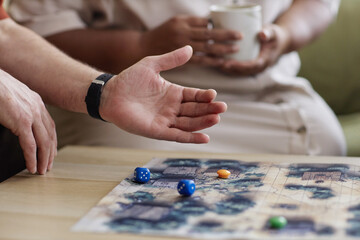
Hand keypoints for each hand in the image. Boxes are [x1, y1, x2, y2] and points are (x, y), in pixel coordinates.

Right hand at [0, 70, 56, 173]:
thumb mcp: (12, 96)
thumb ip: (18, 108)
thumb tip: (16, 121)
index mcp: (36, 101)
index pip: (49, 125)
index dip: (52, 140)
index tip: (51, 151)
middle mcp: (37, 108)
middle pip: (50, 135)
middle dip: (50, 152)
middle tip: (49, 164)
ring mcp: (31, 114)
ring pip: (44, 142)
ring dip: (44, 158)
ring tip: (42, 170)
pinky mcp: (21, 121)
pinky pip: (30, 145)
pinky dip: (32, 158)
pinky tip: (32, 167)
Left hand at [99, 46, 226, 142]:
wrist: (110, 94)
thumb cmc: (129, 79)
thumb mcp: (152, 65)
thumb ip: (171, 59)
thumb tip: (190, 48)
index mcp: (173, 93)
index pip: (194, 96)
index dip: (205, 96)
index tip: (214, 94)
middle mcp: (172, 108)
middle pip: (195, 111)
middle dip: (209, 110)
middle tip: (222, 108)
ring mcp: (166, 120)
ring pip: (189, 123)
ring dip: (203, 123)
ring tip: (216, 118)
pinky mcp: (158, 131)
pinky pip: (177, 135)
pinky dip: (191, 138)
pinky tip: (205, 137)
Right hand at [141, 16, 241, 66]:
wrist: (143, 47)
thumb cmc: (162, 34)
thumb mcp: (175, 21)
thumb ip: (193, 22)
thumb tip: (212, 23)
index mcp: (182, 23)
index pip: (205, 23)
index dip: (220, 26)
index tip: (232, 30)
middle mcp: (183, 34)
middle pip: (209, 34)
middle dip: (226, 35)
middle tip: (240, 36)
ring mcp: (182, 47)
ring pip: (207, 48)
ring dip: (223, 48)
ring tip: (235, 49)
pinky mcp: (181, 60)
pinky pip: (200, 61)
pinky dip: (212, 61)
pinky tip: (222, 62)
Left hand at [219, 24, 289, 75]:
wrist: (281, 42)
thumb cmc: (275, 35)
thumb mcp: (273, 31)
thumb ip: (268, 32)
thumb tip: (261, 34)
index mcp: (264, 61)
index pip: (250, 66)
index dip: (238, 66)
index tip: (227, 63)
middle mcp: (259, 68)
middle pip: (242, 72)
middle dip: (229, 69)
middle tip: (216, 64)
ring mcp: (254, 69)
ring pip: (239, 73)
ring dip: (227, 70)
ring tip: (214, 64)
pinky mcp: (250, 67)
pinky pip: (238, 70)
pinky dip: (229, 68)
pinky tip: (218, 64)